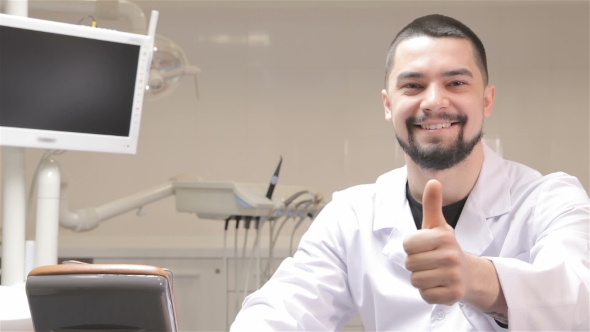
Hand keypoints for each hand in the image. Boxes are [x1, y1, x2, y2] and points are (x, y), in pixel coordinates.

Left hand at [403, 179, 470, 305]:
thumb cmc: (445, 248)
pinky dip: (428, 292)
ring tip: (434, 273)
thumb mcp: (437, 225)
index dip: (412, 247)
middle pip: (409, 263)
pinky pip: (425, 295)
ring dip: (421, 278)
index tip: (425, 247)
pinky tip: (439, 285)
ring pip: (415, 280)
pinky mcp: (453, 295)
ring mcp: (453, 277)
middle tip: (430, 262)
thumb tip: (433, 180)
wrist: (467, 274)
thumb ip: (433, 204)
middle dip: (415, 264)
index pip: (407, 245)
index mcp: (444, 237)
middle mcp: (451, 256)